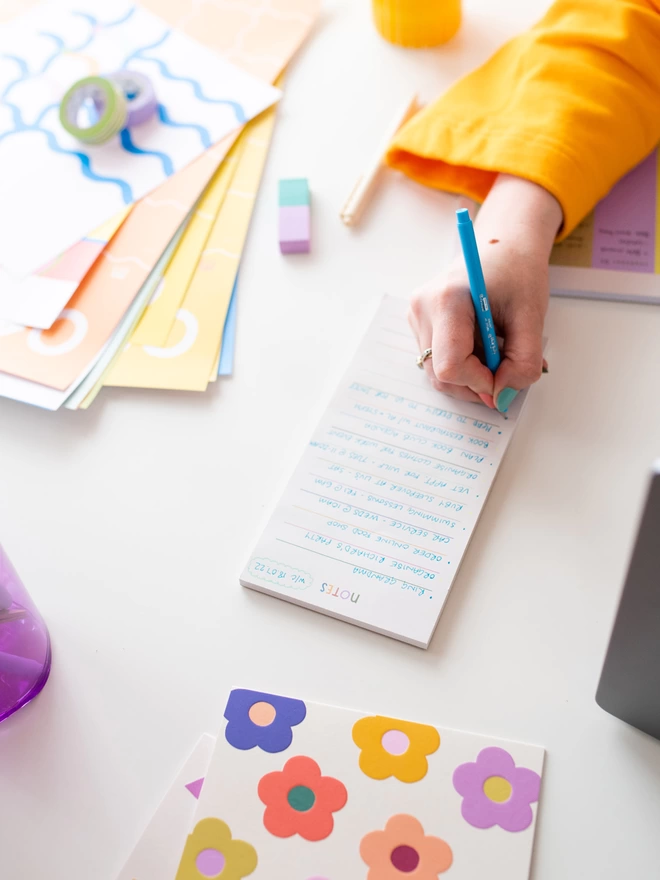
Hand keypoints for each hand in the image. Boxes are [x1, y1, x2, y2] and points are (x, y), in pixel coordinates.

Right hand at [409, 175, 561, 411]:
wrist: (503, 246)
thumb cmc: (518, 272)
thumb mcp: (531, 317)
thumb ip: (523, 361)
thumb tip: (503, 397)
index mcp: (446, 300)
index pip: (450, 366)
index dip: (480, 382)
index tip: (505, 378)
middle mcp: (422, 309)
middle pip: (440, 375)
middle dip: (476, 383)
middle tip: (506, 369)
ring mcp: (416, 317)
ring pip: (437, 373)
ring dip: (471, 375)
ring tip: (495, 352)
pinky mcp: (418, 324)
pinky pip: (437, 361)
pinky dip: (463, 365)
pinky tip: (481, 346)